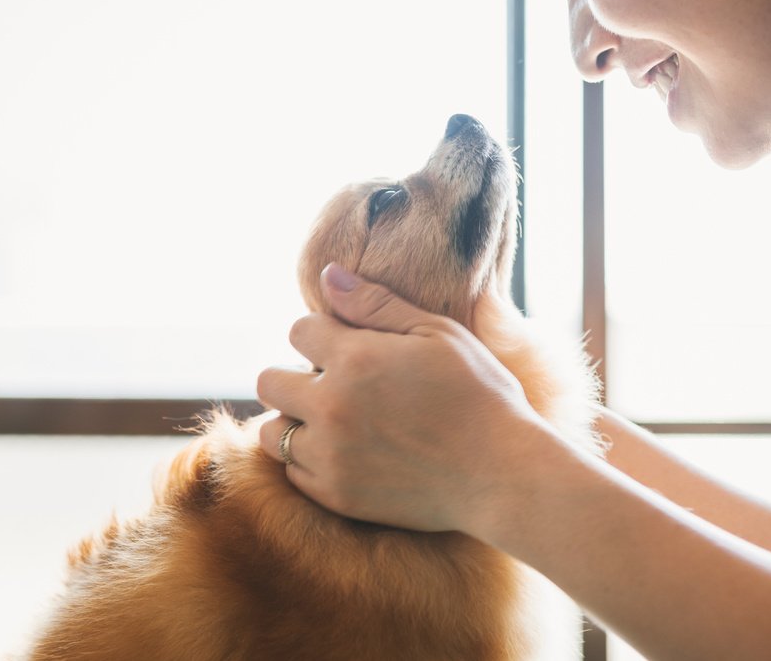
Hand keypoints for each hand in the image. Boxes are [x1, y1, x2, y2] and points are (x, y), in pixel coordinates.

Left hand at [257, 263, 547, 533]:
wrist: (502, 475)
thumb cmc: (481, 396)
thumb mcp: (439, 334)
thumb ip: (377, 303)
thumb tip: (328, 275)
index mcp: (355, 359)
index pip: (299, 331)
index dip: (324, 333)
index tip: (351, 345)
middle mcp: (331, 407)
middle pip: (268, 381)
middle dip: (295, 375)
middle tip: (336, 383)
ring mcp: (329, 456)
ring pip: (273, 432)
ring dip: (297, 421)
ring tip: (338, 420)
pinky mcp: (336, 495)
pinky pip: (294, 472)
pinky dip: (311, 459)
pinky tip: (350, 452)